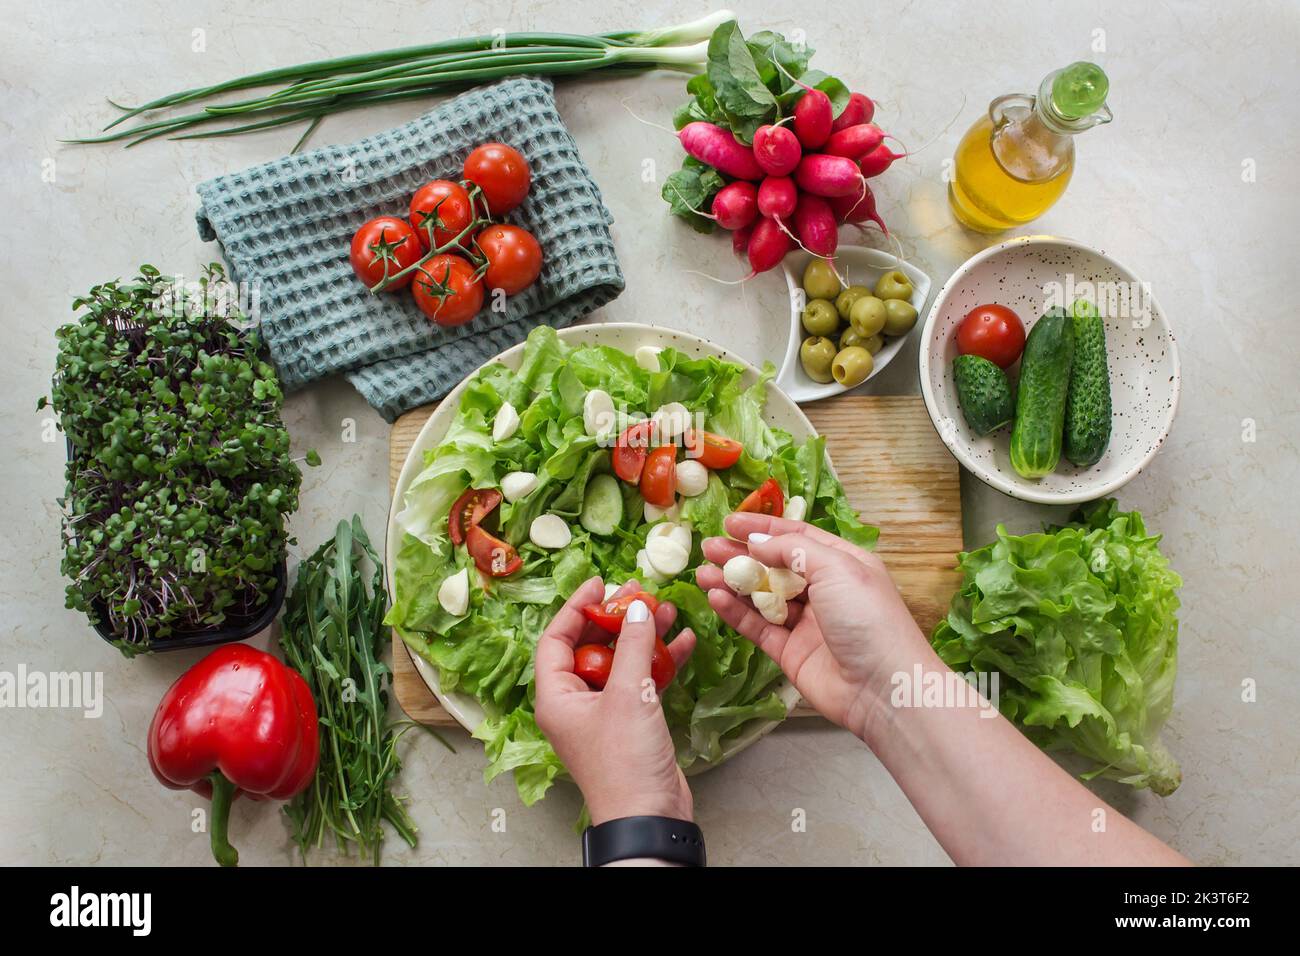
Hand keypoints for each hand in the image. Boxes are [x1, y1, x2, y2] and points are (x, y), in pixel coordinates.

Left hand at [534, 577, 696, 825]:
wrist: (649, 816)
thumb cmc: (625, 760)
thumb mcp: (629, 694)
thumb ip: (632, 645)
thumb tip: (636, 607)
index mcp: (557, 697)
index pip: (556, 639)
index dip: (576, 607)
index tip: (601, 582)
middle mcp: (575, 703)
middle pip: (592, 647)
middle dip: (617, 618)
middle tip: (640, 591)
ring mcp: (604, 714)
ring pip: (621, 662)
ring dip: (643, 636)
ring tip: (668, 608)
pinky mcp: (632, 724)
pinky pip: (642, 682)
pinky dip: (660, 662)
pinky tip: (684, 641)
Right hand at [697, 512, 930, 739]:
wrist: (882, 688)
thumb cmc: (868, 618)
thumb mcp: (836, 568)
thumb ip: (793, 550)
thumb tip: (757, 541)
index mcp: (842, 564)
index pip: (796, 537)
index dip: (763, 528)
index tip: (729, 522)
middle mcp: (824, 590)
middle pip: (774, 566)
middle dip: (741, 555)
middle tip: (708, 547)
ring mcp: (806, 623)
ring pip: (761, 597)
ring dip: (733, 582)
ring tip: (702, 572)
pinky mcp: (790, 652)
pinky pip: (757, 627)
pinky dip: (736, 612)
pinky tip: (716, 597)